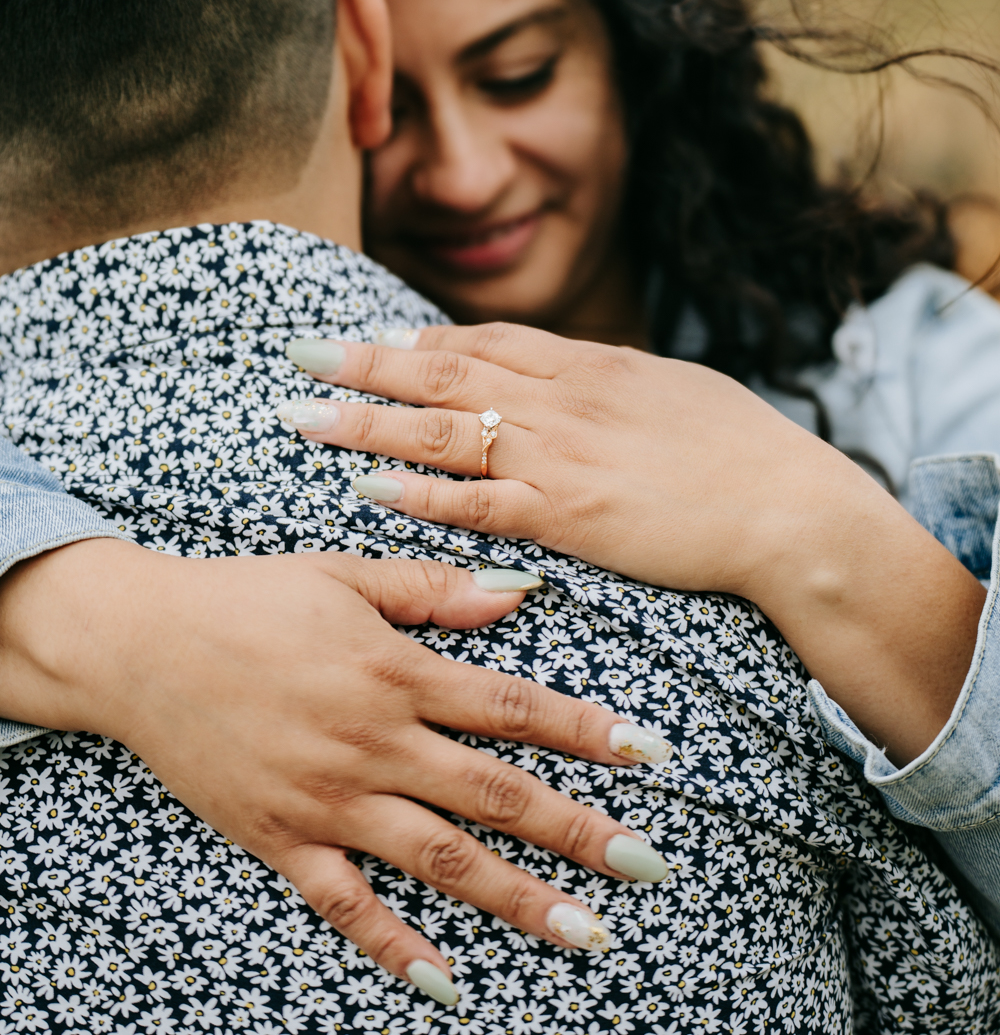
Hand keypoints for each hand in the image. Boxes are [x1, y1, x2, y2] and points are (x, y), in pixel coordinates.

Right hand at [0, 538, 668, 1004]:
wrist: (141, 645)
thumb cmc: (248, 598)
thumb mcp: (344, 573)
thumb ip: (433, 588)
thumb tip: (519, 595)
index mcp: (395, 669)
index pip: (513, 708)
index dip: (587, 731)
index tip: (651, 755)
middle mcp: (373, 741)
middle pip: (495, 795)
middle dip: (579, 831)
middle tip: (647, 866)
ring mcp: (328, 798)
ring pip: (439, 859)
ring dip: (518, 898)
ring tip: (586, 934)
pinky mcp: (282, 839)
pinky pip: (346, 906)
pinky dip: (395, 948)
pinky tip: (448, 985)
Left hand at [285, 322, 985, 764]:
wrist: (787, 506)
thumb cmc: (745, 449)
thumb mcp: (675, 388)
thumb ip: (615, 379)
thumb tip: (581, 370)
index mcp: (591, 364)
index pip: (486, 341)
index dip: (420, 339)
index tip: (370, 338)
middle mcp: (562, 400)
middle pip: (444, 372)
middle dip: (367, 363)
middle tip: (302, 355)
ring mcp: (559, 456)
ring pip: (442, 430)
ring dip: (366, 423)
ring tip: (303, 417)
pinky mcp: (566, 516)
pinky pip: (476, 503)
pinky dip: (419, 496)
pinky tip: (368, 491)